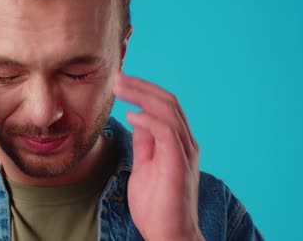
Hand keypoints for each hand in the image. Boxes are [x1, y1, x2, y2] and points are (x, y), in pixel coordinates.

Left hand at [113, 72, 202, 240]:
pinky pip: (167, 132)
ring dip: (142, 96)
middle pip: (168, 101)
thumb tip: (137, 118)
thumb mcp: (145, 166)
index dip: (143, 90)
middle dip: (141, 86)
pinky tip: (131, 115)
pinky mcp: (179, 164)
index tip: (120, 82)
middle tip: (116, 78)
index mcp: (178, 142)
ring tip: (119, 88)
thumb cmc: (157, 205)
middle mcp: (185, 143)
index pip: (164, 105)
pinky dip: (149, 119)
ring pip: (169, 111)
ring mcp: (185, 153)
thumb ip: (145, 143)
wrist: (168, 236)